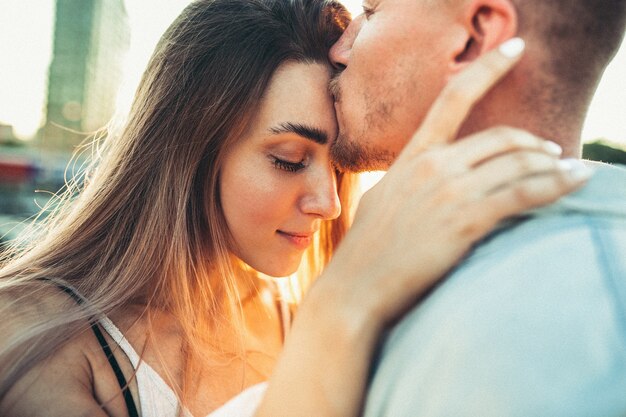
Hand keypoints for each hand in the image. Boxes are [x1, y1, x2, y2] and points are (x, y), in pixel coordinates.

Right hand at [320, 37, 590, 328]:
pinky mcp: (466, 221)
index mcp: (412, 156)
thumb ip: (411, 178)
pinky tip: (575, 182)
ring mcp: (449, 192)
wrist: (355, 288)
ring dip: (554, 164)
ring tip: (570, 171)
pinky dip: (558, 185)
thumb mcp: (383, 199)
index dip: (488, 68)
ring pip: (519, 162)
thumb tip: (434, 171)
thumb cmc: (367, 250)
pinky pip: (525, 193)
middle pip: (501, 138)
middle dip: (535, 143)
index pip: (452, 99)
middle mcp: (432, 166)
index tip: (516, 49)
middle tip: (553, 153)